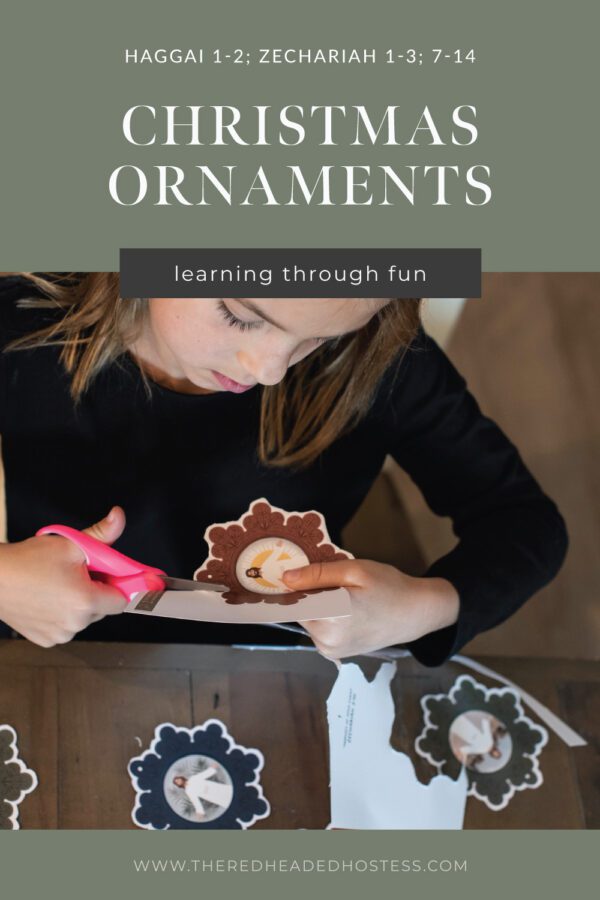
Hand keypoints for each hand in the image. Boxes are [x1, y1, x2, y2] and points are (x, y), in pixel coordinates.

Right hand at [0, 507, 127, 647]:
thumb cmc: (28, 561)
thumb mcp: (69, 543)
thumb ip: (102, 534)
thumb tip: (119, 517)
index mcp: (85, 601)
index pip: (122, 600)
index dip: (117, 584)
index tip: (107, 574)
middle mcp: (74, 624)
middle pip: (103, 609)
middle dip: (96, 591)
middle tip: (76, 574)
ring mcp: (60, 635)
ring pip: (84, 619)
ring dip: (79, 604)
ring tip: (58, 585)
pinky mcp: (46, 640)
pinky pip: (66, 626)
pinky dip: (63, 615)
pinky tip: (48, 599)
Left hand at [282, 559, 458, 659]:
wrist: (417, 613)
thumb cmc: (390, 587)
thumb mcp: (354, 570)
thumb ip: (317, 574)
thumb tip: (285, 578)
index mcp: (331, 618)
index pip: (290, 603)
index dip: (285, 589)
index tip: (276, 579)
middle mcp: (327, 640)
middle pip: (299, 611)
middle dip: (306, 594)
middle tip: (331, 581)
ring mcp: (331, 651)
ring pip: (308, 620)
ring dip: (315, 606)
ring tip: (342, 595)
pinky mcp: (336, 654)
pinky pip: (318, 630)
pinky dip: (324, 617)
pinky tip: (344, 608)